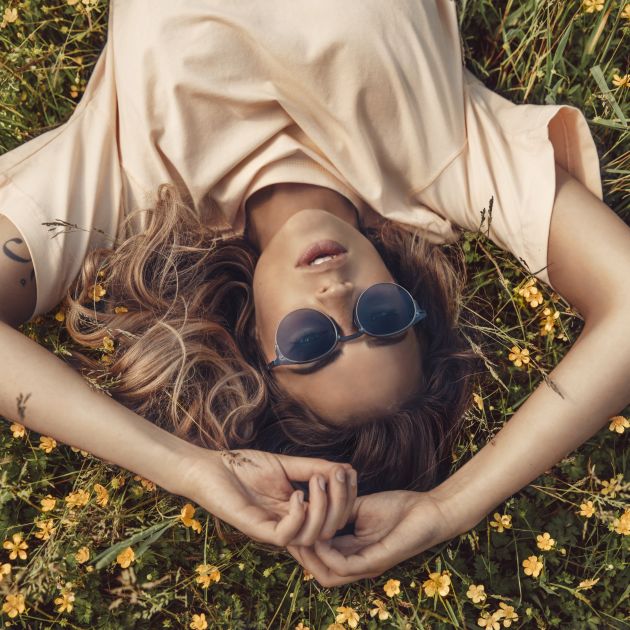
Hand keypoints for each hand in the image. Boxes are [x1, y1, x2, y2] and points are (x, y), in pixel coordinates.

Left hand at [185, 447, 357, 547]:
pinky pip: (286, 536)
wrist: (210, 467)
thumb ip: (314, 468)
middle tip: (338, 477)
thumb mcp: (287, 465)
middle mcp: (288, 525)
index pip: (332, 517)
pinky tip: (296, 494)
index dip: (347, 499)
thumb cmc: (245, 466)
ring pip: (310, 537)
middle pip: (327, 531)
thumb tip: (347, 469)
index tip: (349, 473)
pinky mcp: (256, 529)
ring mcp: (272, 529)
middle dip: (340, 504)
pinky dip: (298, 515)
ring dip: (322, 509)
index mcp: (297, 513)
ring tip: (317, 482)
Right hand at [287, 490, 448, 586]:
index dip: (302, 544)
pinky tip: (318, 535)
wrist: (429, 510)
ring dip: (309, 555)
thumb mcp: (359, 507)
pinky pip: (342, 566)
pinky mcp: (375, 562)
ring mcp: (366, 566)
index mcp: (354, 552)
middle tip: (288, 532)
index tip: (289, 524)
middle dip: (300, 553)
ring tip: (299, 533)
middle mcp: (358, 565)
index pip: (320, 557)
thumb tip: (313, 507)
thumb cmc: (399, 508)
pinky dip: (326, 553)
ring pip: (327, 575)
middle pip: (319, 572)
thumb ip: (338, 512)